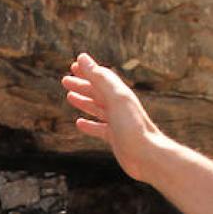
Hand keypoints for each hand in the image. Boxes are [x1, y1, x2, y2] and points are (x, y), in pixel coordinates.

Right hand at [63, 51, 164, 182]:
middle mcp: (119, 107)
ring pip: (97, 108)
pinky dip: (89, 124)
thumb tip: (82, 57)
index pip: (102, 77)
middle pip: (97, 92)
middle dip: (82, 85)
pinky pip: (99, 128)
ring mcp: (117, 123)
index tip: (73, 65)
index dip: (88, 71)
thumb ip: (99, 78)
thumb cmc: (133, 126)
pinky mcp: (115, 138)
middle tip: (65, 80)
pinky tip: (79, 123)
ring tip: (69, 96)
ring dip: (84, 101)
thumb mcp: (115, 98)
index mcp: (119, 94)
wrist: (148, 156)